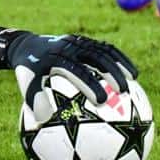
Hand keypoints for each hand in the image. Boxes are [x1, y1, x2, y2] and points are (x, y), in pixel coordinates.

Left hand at [5, 32, 138, 102]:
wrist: (28, 46)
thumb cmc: (29, 71)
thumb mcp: (26, 83)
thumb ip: (34, 99)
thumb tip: (43, 119)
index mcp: (55, 56)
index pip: (74, 69)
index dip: (89, 84)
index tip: (101, 101)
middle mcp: (69, 45)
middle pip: (93, 56)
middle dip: (109, 73)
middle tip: (122, 92)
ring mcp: (78, 41)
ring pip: (103, 50)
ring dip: (118, 65)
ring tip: (132, 82)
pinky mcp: (85, 40)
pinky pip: (105, 48)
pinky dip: (120, 59)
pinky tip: (133, 73)